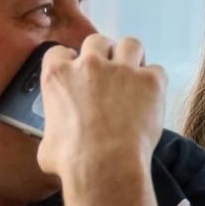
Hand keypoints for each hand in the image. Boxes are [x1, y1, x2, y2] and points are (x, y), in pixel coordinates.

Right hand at [35, 34, 166, 181]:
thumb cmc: (73, 160)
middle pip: (97, 41)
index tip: (78, 70)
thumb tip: (56, 144)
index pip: (59, 52)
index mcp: (58, 76)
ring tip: (135, 75)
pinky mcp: (150, 81)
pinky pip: (157, 70)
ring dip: (133, 56)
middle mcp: (89, 65)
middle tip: (111, 71)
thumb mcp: (47, 144)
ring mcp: (122, 70)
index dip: (70, 60)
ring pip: (131, 44)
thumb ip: (53, 132)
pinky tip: (153, 96)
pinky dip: (156, 81)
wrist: (105, 164)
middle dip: (105, 53)